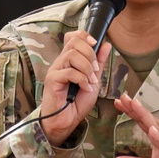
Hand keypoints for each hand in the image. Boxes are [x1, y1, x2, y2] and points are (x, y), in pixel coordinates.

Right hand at [40, 31, 110, 146]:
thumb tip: (106, 45)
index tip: (95, 45)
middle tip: (94, 70)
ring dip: (86, 68)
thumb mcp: (93, 80)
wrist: (66, 121)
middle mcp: (61, 62)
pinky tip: (85, 89)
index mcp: (69, 60)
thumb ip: (98, 63)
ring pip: (72, 55)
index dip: (84, 36)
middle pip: (74, 42)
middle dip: (90, 54)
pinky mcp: (52, 80)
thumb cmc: (76, 102)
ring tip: (90, 81)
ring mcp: (55, 70)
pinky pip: (69, 72)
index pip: (73, 37)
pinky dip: (82, 80)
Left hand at [113, 92, 158, 157]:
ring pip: (154, 125)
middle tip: (124, 97)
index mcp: (156, 136)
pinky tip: (152, 129)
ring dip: (144, 115)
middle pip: (146, 119)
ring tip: (134, 105)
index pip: (141, 121)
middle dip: (135, 108)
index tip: (118, 102)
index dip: (130, 111)